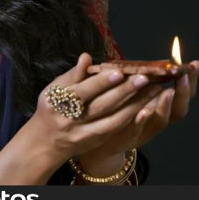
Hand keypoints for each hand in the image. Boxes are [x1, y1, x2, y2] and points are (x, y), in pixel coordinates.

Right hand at [27, 52, 162, 163]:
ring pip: (113, 119)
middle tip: (144, 78)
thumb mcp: (54, 88)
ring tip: (153, 89)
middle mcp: (71, 120)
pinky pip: (116, 128)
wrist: (45, 142)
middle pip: (102, 105)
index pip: (84, 91)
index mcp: (58, 103)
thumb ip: (73, 74)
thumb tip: (86, 57)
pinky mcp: (95, 142)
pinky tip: (145, 104)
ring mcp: (84, 134)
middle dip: (125, 91)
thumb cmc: (51, 107)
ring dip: (136, 104)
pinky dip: (132, 116)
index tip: (120, 72)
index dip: (102, 82)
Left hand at [78, 60, 198, 161]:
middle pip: (180, 109)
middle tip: (183, 77)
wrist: (100, 140)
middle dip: (183, 92)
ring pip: (161, 120)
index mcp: (161, 104)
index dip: (192, 80)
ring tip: (168, 93)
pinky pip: (137, 130)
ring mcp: (145, 130)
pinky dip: (142, 121)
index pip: (183, 92)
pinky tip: (143, 111)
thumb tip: (154, 58)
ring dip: (165, 106)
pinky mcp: (128, 138)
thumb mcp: (132, 88)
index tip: (194, 64)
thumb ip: (142, 75)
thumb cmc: (118, 109)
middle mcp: (158, 118)